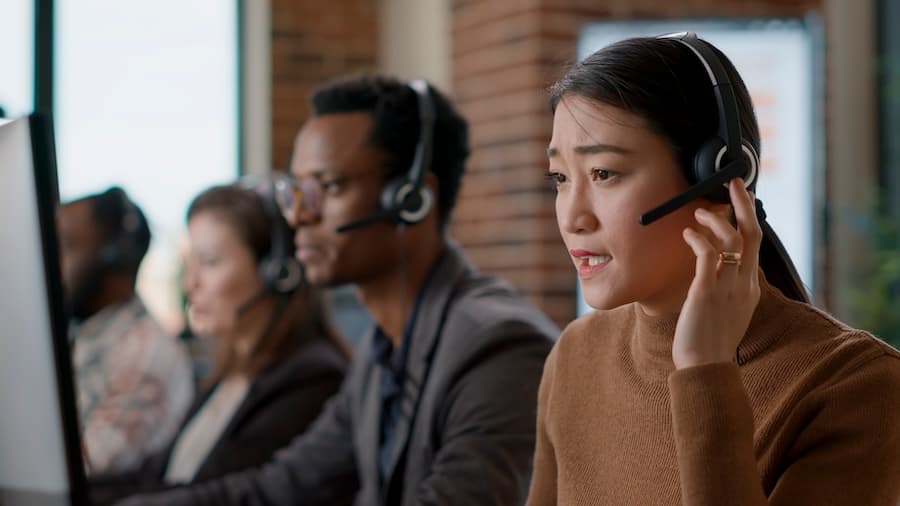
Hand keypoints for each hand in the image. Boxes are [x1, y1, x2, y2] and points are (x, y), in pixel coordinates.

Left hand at [673, 179, 761, 368]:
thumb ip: (726, 288)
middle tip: (732, 182)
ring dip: (716, 219)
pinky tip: (688, 233)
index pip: (754, 244)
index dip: (747, 218)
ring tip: (699, 211)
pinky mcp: (707, 292)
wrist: (706, 368)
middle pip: (752, 234)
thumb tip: (714, 270)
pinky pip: (708, 256)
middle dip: (743, 204)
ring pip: (733, 240)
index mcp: (750, 288)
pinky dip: (699, 239)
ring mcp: (728, 287)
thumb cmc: (709, 341)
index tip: (739, 200)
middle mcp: (744, 284)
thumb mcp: (726, 311)